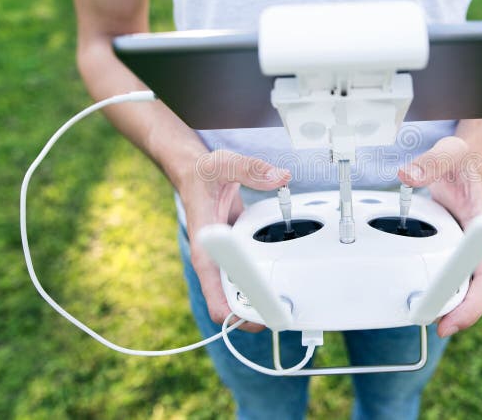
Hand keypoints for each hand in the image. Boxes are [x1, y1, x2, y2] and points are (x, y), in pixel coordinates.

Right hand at [178, 149, 290, 332]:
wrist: (196, 173)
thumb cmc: (203, 174)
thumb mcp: (225, 165)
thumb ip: (252, 170)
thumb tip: (278, 177)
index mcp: (206, 247)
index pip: (215, 292)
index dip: (236, 311)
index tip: (259, 316)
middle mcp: (214, 258)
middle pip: (229, 304)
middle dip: (253, 314)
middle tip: (282, 315)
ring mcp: (224, 258)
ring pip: (239, 294)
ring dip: (259, 301)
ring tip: (285, 304)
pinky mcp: (235, 253)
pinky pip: (248, 277)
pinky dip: (263, 282)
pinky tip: (281, 280)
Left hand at [398, 136, 481, 337]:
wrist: (463, 159)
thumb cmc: (461, 160)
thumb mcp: (447, 155)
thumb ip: (429, 164)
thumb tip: (408, 176)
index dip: (471, 306)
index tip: (450, 322)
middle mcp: (479, 246)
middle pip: (476, 293)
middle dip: (456, 314)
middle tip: (426, 322)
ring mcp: (467, 250)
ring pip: (464, 289)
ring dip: (447, 306)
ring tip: (419, 314)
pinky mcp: (453, 250)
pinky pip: (450, 278)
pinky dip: (437, 292)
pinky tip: (420, 298)